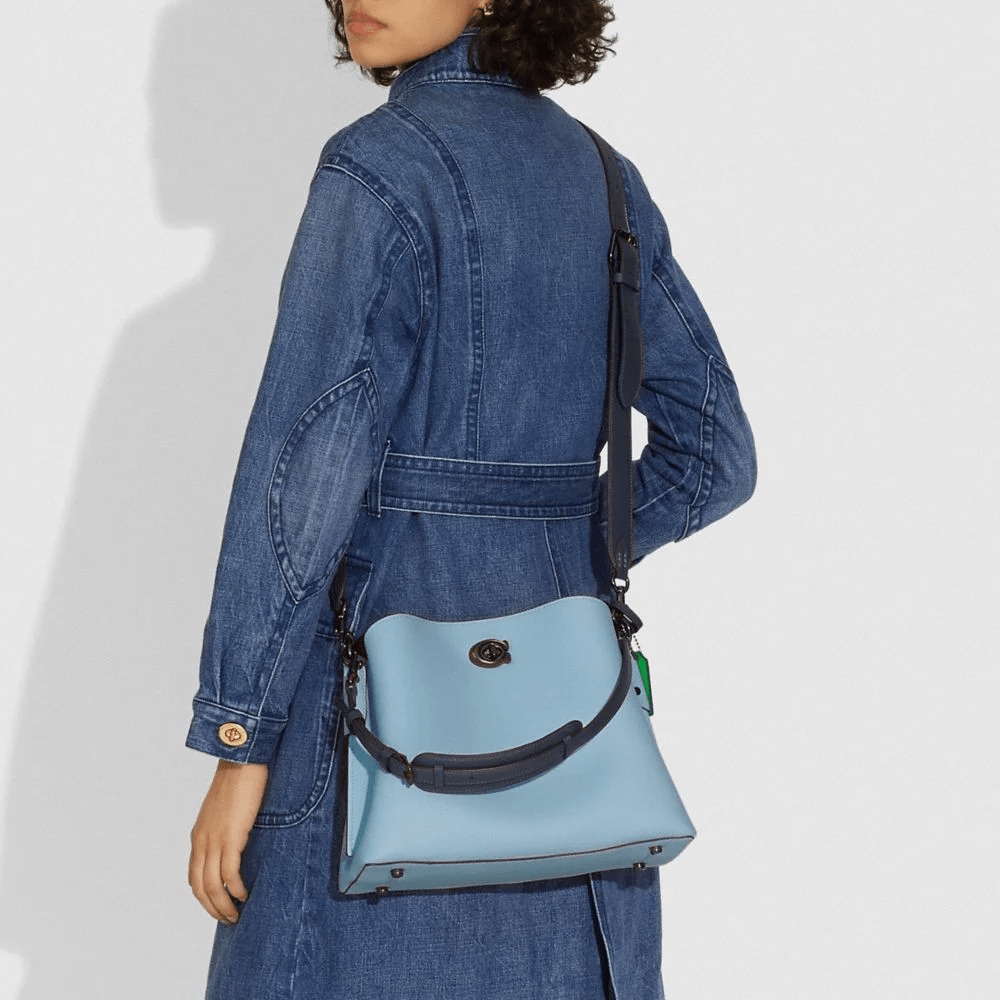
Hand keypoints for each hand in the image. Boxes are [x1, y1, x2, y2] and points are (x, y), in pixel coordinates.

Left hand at [188, 759, 268, 923]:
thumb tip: (237, 844)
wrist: (242, 762)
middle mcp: (202, 841)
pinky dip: (236, 889)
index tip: (218, 906)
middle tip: (227, 919)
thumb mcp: (224, 811)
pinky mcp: (231, 837)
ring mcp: (215, 840)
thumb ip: (225, 829)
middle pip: (200, 887)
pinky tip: (244, 894)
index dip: (204, 897)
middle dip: (212, 908)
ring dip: (223, 905)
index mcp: (198, 836)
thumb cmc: (238, 782)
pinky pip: (229, 873)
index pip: (194, 876)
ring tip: (235, 915)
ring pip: (213, 885)